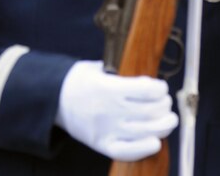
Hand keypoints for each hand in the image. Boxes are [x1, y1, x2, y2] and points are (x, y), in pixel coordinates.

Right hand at [55, 61, 177, 160]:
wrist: (52, 100)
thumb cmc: (77, 82)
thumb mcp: (95, 69)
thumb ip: (119, 74)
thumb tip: (145, 82)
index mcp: (108, 88)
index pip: (147, 91)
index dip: (160, 89)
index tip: (161, 88)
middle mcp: (110, 110)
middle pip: (151, 112)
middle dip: (164, 107)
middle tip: (165, 104)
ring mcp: (106, 129)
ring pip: (146, 132)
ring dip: (163, 126)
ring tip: (167, 120)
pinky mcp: (102, 144)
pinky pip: (128, 151)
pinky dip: (145, 148)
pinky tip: (155, 142)